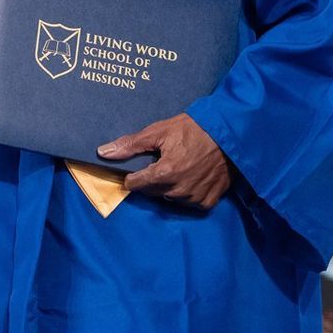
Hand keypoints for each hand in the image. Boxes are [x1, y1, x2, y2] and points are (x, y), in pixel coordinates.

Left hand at [97, 114, 231, 209]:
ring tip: (179, 167)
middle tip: (162, 162)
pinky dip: (187, 193)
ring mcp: (194, 198)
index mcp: (164, 173)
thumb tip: (103, 153)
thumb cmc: (193, 128)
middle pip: (151, 191)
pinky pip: (189, 203)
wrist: (230, 133)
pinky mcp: (208, 201)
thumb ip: (130, 145)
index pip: (135, 184)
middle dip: (151, 179)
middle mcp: (178, 190)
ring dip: (169, 187)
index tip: (139, 167)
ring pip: (170, 198)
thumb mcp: (159, 131)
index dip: (133, 175)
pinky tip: (192, 177)